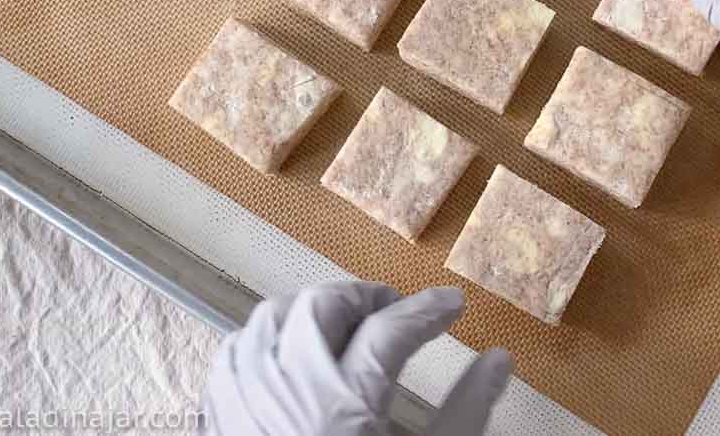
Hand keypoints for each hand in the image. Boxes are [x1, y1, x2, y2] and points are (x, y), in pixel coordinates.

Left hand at [202, 282, 511, 435]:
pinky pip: (232, 355)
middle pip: (320, 309)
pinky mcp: (221, 424)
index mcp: (343, 407)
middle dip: (362, 296)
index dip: (427, 310)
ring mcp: (244, 407)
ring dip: (309, 310)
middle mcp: (286, 395)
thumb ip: (466, 412)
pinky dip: (263, 338)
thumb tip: (498, 362)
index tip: (451, 306)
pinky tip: (289, 352)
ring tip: (345, 323)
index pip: (390, 329)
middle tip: (395, 308)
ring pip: (268, 321)